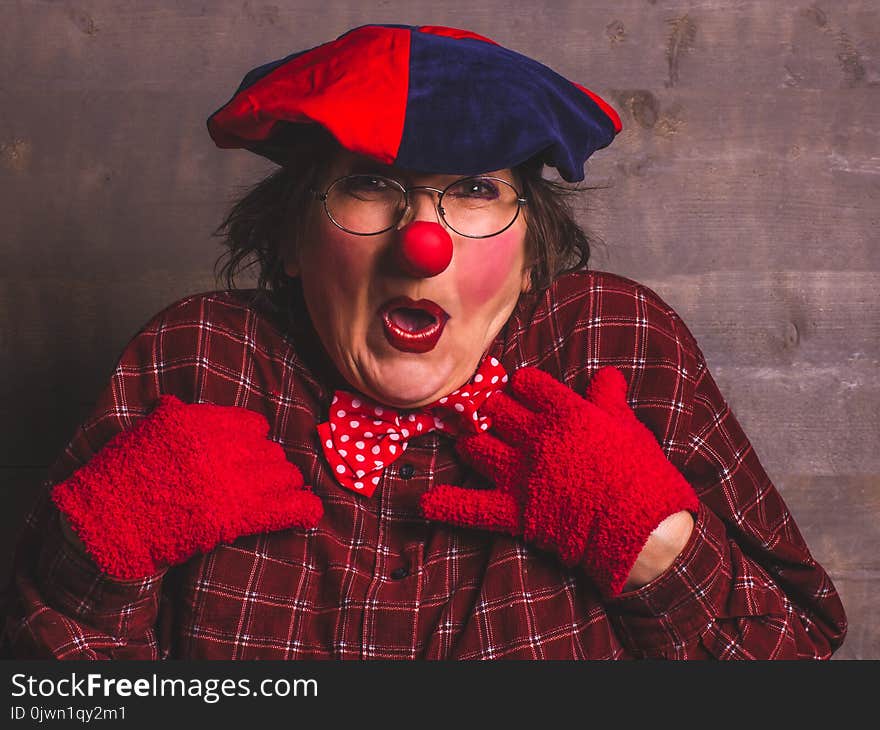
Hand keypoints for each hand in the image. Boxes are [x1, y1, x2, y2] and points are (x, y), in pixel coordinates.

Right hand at [52, 395, 322, 578]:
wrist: (107, 523)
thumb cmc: (120, 478)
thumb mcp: (144, 432)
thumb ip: (171, 415)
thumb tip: (177, 404)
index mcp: (200, 421)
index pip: (252, 425)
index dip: (253, 442)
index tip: (248, 454)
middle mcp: (221, 446)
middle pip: (270, 452)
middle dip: (269, 467)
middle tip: (261, 482)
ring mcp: (232, 480)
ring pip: (283, 475)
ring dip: (283, 486)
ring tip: (279, 497)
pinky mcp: (237, 515)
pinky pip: (287, 507)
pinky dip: (303, 509)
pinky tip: (310, 513)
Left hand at [420, 367, 698, 596]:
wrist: (641, 528)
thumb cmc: (640, 473)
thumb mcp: (628, 426)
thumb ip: (609, 397)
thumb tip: (607, 375)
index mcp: (564, 412)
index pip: (526, 383)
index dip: (523, 386)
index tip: (524, 391)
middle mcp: (535, 437)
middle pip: (496, 410)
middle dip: (494, 411)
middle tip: (498, 418)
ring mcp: (520, 474)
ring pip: (477, 448)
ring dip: (473, 445)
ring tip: (474, 446)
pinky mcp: (514, 511)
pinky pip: (471, 506)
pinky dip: (446, 505)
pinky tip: (423, 502)